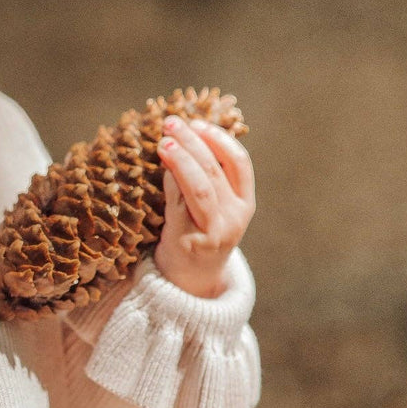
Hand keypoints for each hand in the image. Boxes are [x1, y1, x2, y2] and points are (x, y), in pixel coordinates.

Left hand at [152, 116, 254, 296]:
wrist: (190, 284)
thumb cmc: (198, 237)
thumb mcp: (213, 209)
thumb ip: (207, 179)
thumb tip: (183, 137)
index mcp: (245, 204)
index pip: (240, 164)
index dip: (219, 139)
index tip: (198, 123)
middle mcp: (234, 217)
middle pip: (215, 170)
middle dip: (193, 141)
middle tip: (172, 123)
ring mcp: (213, 231)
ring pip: (199, 186)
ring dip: (181, 159)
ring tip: (164, 141)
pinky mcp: (189, 241)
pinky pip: (177, 203)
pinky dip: (169, 180)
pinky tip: (161, 165)